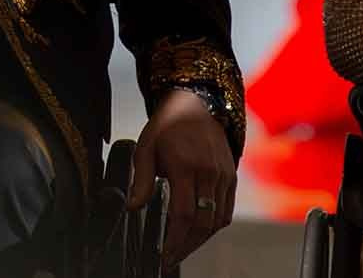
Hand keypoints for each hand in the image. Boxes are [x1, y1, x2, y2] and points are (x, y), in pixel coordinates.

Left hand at [130, 89, 235, 267]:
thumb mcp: (146, 148)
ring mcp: (223, 176)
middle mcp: (209, 173)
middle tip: (170, 259)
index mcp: (186, 166)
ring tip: (181, 249)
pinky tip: (198, 233)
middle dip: (186, 246)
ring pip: (217, 221)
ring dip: (200, 240)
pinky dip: (213, 227)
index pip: (183, 214)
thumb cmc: (167, 125)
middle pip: (203, 223)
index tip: (163, 254)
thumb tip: (132, 207)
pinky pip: (226, 211)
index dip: (174, 239)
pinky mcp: (231, 177)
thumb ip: (141, 180)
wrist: (197, 103)